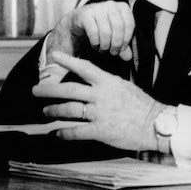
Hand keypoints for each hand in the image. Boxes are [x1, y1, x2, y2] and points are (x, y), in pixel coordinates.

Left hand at [32, 51, 161, 150]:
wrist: (156, 124)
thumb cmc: (142, 105)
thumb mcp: (125, 86)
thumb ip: (107, 83)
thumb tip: (94, 80)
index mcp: (107, 82)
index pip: (84, 67)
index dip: (67, 61)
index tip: (53, 55)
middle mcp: (100, 95)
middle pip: (69, 89)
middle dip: (48, 90)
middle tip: (34, 90)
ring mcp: (99, 113)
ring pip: (69, 110)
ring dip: (53, 111)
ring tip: (45, 112)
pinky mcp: (100, 131)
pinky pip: (77, 131)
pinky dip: (64, 133)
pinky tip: (57, 134)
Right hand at [46, 1, 134, 62]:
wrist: (80, 20)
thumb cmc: (101, 26)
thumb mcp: (115, 34)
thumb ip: (123, 45)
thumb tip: (128, 57)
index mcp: (122, 7)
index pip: (129, 24)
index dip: (126, 40)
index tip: (122, 49)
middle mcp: (111, 5)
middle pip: (118, 28)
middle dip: (116, 44)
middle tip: (113, 52)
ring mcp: (97, 8)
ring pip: (105, 32)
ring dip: (105, 45)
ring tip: (103, 49)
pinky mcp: (86, 15)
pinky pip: (93, 33)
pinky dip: (95, 43)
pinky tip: (95, 45)